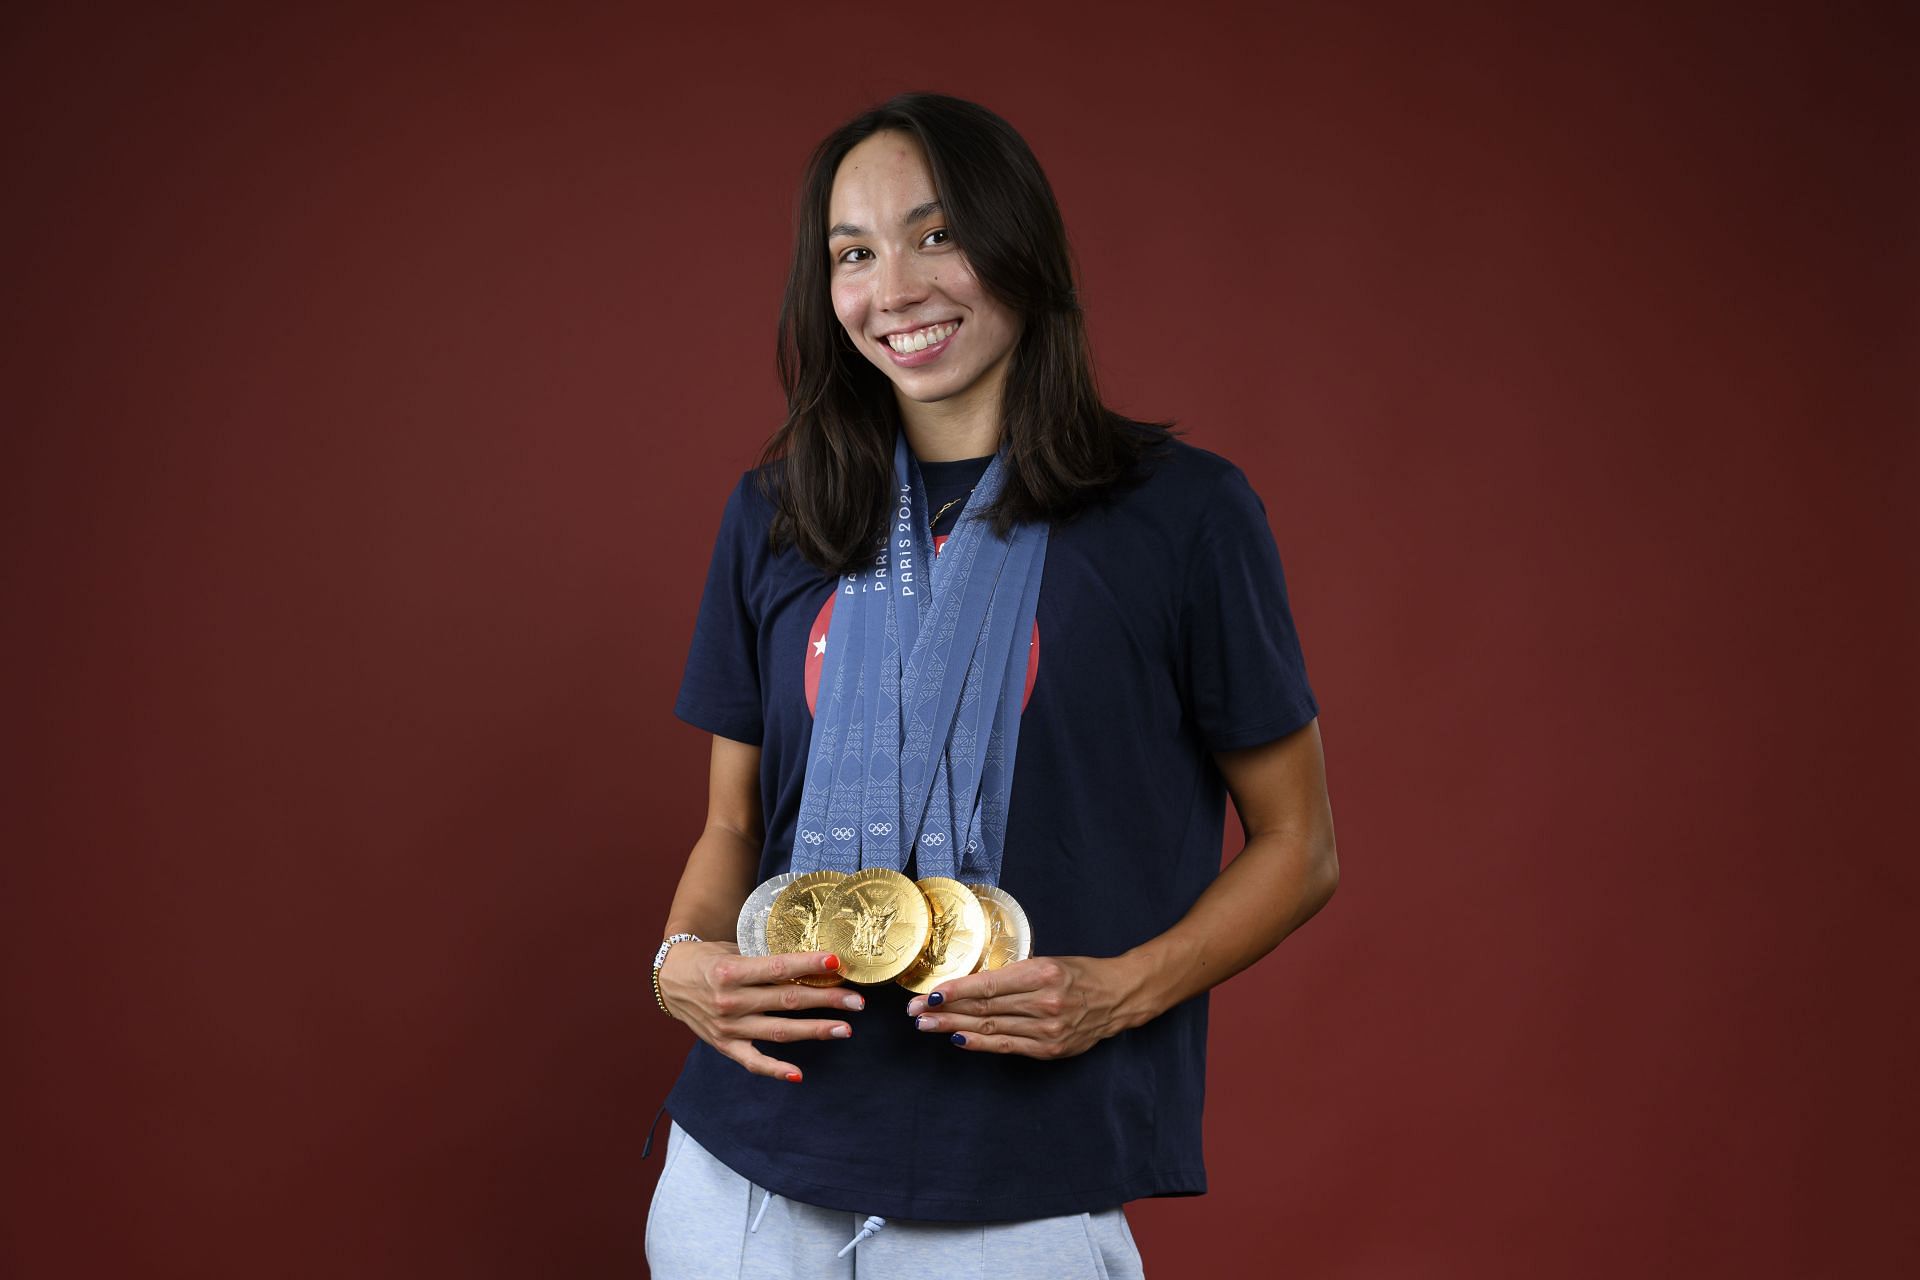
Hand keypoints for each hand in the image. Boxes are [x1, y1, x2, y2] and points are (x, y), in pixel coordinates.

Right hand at [657, 941, 864, 1081]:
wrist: (669, 980)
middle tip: (856, 1000)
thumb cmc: (707, 959)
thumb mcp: (731, 949)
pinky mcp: (725, 1046)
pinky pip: (754, 1062)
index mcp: (731, 971)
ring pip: (779, 1031)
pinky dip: (776, 1070)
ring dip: (815, 1030)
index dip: (808, 965)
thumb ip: (764, 958)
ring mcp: (728, 1027)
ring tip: (844, 1028)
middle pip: (787, 1001)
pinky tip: (799, 1074)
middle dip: (826, 1000)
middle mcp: (730, 1001)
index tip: (837, 963)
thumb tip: (811, 960)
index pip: (778, 968)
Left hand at [905, 954, 1143, 1059]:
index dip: (956, 991)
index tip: (930, 992)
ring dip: (954, 1027)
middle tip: (915, 1012)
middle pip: (984, 1008)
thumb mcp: (1047, 961)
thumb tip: (969, 984)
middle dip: (945, 1010)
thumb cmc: (1079, 973)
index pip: (989, 985)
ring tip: (927, 1025)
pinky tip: (958, 1038)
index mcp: (1042, 973)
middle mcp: (1044, 1002)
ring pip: (991, 1028)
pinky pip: (1007, 1046)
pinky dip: (980, 1043)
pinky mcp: (1050, 1049)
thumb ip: (1012, 974)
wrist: (1118, 996)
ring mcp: (1048, 1030)